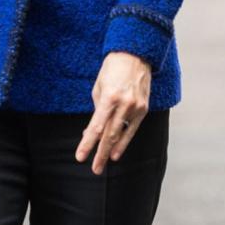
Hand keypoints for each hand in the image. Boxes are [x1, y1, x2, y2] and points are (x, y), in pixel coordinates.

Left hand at [76, 51, 150, 173]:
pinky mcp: (144, 108)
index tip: (80, 157)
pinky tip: (117, 151)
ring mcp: (136, 107)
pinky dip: (125, 141)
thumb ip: (96, 111)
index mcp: (109, 98)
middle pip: (109, 135)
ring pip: (122, 135)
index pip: (96, 127)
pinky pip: (132, 129)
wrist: (135, 55)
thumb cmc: (112, 70)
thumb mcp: (98, 88)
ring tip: (103, 163)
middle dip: (100, 153)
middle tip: (94, 168)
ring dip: (112, 150)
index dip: (88, 143)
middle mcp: (124, 104)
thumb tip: (91, 132)